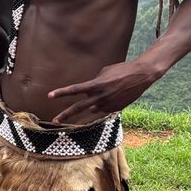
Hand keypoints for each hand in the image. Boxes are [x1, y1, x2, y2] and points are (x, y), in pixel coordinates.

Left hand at [47, 60, 161, 123]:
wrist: (141, 76)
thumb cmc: (121, 70)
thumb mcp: (104, 72)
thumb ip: (93, 83)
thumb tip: (88, 92)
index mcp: (95, 85)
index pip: (74, 89)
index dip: (61, 92)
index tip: (49, 96)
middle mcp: (100, 97)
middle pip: (78, 108)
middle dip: (65, 115)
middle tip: (54, 121)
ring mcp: (108, 105)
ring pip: (93, 108)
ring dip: (94, 102)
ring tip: (108, 92)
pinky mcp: (115, 109)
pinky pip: (104, 108)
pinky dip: (105, 103)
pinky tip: (116, 95)